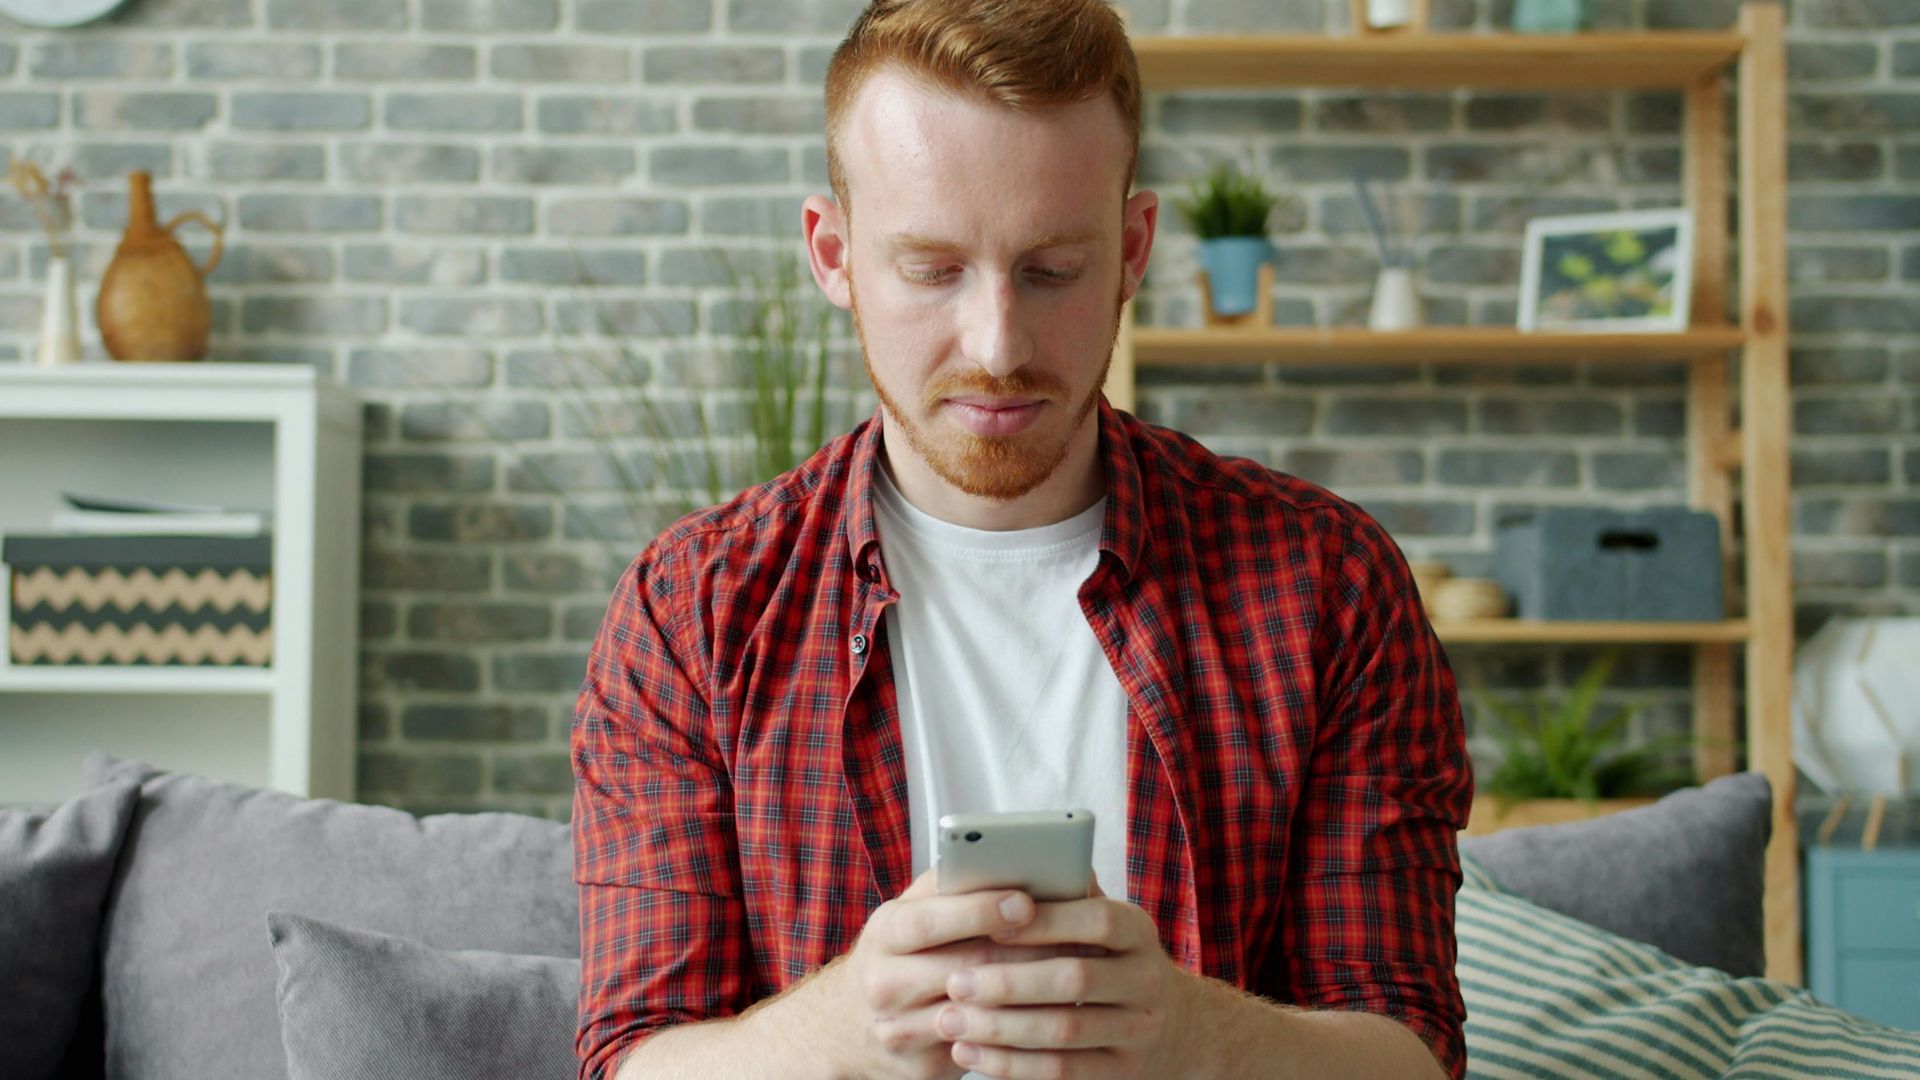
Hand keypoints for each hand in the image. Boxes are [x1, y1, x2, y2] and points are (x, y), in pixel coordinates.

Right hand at [827, 867, 1111, 1079]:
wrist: (849, 1026)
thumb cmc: (903, 953)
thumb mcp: (913, 914)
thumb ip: (953, 886)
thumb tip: (1014, 855)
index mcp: (886, 933)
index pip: (930, 919)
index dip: (979, 910)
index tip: (1026, 900)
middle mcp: (885, 982)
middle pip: (964, 969)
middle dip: (1025, 954)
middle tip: (1077, 938)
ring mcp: (900, 1030)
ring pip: (978, 1014)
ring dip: (1031, 995)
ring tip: (1075, 974)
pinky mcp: (921, 1068)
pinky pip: (981, 1050)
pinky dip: (1021, 1031)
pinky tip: (1054, 1013)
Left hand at [935, 874, 1190, 1079]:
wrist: (1161, 1024)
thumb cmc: (1104, 959)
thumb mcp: (1096, 924)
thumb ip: (1062, 896)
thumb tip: (1008, 863)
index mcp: (1138, 932)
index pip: (1097, 920)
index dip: (1045, 922)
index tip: (991, 926)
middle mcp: (1147, 980)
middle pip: (1075, 979)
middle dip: (1008, 981)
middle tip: (954, 981)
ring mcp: (1138, 1032)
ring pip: (1063, 1031)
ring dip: (999, 1027)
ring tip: (950, 1020)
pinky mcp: (1120, 1073)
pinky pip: (1059, 1072)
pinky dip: (1008, 1064)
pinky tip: (968, 1052)